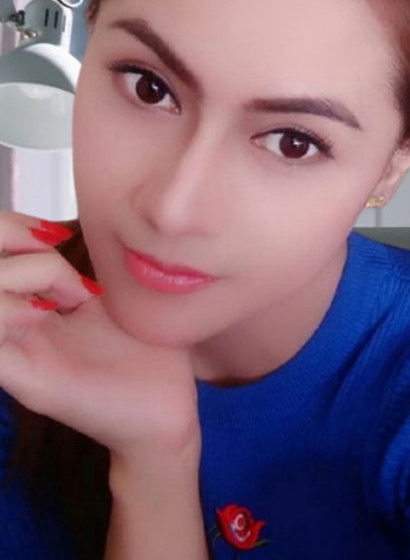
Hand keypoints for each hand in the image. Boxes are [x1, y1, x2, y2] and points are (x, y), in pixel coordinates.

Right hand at [0, 210, 201, 461]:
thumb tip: (66, 225)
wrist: (167, 410)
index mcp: (31, 301)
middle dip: (17, 243)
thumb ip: (87, 261)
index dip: (12, 227)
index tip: (59, 235)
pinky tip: (47, 312)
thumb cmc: (146, 351)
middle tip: (70, 269)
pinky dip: (5, 310)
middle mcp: (14, 325)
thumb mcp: (115, 293)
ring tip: (72, 294)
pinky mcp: (24, 379)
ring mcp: (15, 352)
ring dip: (23, 274)